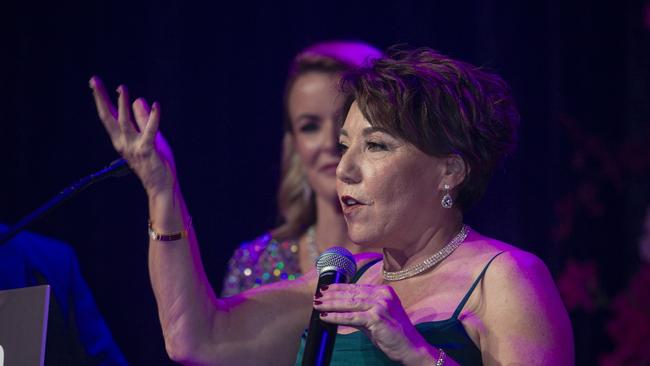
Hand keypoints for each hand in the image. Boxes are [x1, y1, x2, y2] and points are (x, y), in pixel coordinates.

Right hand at [89, 76, 175, 196]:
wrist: (162, 186)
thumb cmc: (156, 163)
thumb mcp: (150, 137)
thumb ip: (143, 120)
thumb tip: (137, 99)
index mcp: (122, 140)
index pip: (109, 117)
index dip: (102, 100)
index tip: (95, 83)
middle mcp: (124, 143)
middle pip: (108, 118)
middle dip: (101, 99)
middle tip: (94, 81)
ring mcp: (134, 147)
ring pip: (125, 123)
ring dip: (123, 104)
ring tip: (122, 88)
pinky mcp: (148, 151)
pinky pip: (150, 132)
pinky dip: (153, 118)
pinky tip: (156, 106)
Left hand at [314, 284, 436, 364]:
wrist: (412, 348)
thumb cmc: (394, 335)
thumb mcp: (376, 318)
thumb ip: (360, 312)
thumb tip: (338, 310)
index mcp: (383, 292)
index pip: (356, 287)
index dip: (339, 287)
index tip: (325, 288)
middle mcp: (382, 295)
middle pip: (351, 293)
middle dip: (331, 295)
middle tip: (316, 295)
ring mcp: (380, 305)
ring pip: (349, 303)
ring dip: (331, 304)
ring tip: (317, 304)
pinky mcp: (377, 318)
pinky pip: (351, 317)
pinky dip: (336, 317)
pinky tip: (325, 317)